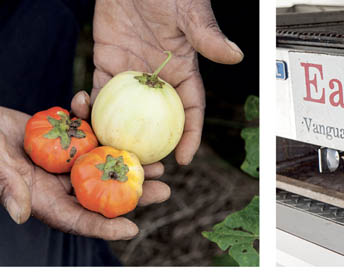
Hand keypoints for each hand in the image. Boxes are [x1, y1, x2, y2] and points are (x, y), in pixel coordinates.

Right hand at [0, 103, 169, 238]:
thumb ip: (9, 190)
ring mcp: (66, 163)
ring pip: (104, 167)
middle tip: (164, 191)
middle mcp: (63, 187)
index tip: (133, 229)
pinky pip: (87, 135)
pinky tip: (116, 123)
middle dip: (134, 194)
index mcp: (50, 203)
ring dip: (130, 164)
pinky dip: (97, 125)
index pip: (82, 221)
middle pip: (104, 195)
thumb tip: (19, 214)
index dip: (107, 227)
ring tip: (159, 164)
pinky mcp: (64, 140)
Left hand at [92, 0, 243, 164]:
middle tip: (146, 169)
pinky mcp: (106, 64)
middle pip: (157, 123)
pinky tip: (89, 126)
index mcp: (183, 73)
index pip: (189, 112)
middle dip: (152, 149)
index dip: (189, 137)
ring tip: (114, 155)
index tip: (183, 159)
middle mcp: (157, 80)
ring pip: (126, 114)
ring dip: (120, 136)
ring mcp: (131, 76)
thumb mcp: (189, 12)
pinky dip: (94, 110)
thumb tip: (235, 55)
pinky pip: (99, 93)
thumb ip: (207, 36)